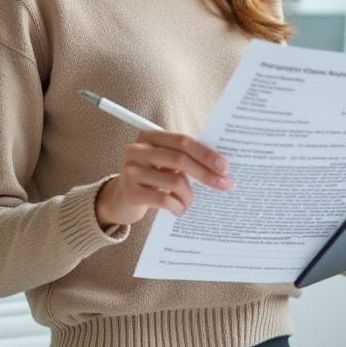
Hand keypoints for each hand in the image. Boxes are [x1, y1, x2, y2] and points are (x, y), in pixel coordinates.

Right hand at [95, 131, 232, 228]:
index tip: (224, 166)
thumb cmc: (152, 179)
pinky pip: (164, 200)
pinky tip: (178, 210)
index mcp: (149, 137)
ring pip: (175, 182)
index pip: (182, 140)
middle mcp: (137, 150)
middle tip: (224, 184)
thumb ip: (185, 158)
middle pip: (180, 159)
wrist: (121, 200)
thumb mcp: (165, 163)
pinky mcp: (131, 193)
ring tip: (189, 202)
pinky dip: (177, 207)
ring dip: (189, 196)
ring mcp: (131, 171)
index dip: (205, 153)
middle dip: (206, 174)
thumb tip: (220, 166)